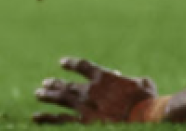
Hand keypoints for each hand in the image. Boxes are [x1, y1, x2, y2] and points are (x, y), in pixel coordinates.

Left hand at [33, 57, 159, 124]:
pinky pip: (59, 120)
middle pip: (67, 85)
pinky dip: (47, 119)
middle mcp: (90, 90)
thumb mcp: (146, 86)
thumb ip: (140, 82)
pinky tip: (36, 118)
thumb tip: (141, 82)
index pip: (83, 67)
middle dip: (55, 84)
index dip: (72, 64)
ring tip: (38, 94)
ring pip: (60, 100)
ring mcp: (85, 107)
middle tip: (44, 84)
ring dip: (47, 97)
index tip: (62, 63)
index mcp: (104, 77)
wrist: (145, 116)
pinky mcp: (83, 123)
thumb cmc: (149, 102)